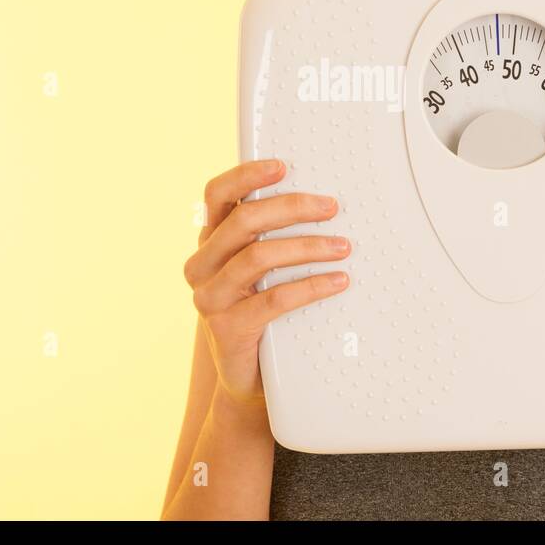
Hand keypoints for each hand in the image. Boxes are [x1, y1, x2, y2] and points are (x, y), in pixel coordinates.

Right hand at [182, 158, 351, 411]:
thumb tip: (319, 202)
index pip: (217, 196)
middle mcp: (201, 266)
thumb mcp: (259, 271)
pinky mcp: (227, 329)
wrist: (248, 378)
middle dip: (292, 208)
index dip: (247, 176)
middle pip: (244, 221)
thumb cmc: (261, 313)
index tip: (283, 166)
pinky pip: (273, 299)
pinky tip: (338, 281)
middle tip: (332, 207)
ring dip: (307, 246)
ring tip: (343, 246)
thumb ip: (269, 238)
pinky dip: (311, 286)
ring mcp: (209, 299)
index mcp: (209, 242)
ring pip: (259, 257)